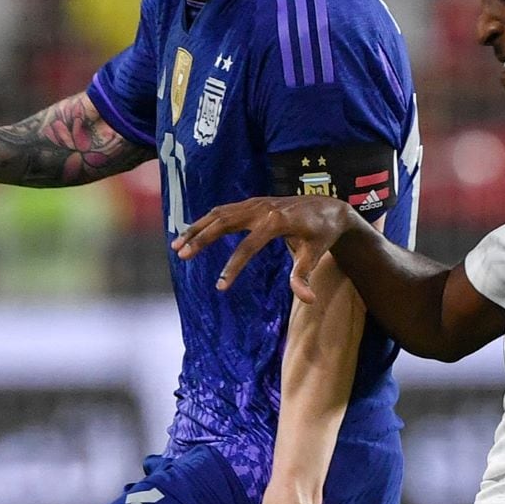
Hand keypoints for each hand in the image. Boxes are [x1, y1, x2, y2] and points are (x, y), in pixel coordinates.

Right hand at [173, 196, 354, 296]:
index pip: (248, 246)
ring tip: (176, 246)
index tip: (220, 286)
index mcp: (276, 221)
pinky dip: (205, 221)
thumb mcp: (316, 255)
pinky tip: (191, 234)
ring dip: (196, 228)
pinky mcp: (251, 203)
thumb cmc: (321, 234)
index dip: (233, 267)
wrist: (328, 207)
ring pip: (218, 214)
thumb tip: (308, 300)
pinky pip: (223, 211)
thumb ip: (305, 276)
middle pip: (223, 223)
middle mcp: (261, 208)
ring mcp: (255, 203)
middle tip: (181, 256)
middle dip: (201, 239)